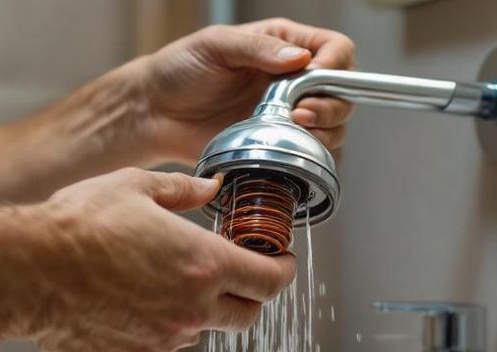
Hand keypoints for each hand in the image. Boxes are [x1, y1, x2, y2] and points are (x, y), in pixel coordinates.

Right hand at [28, 169, 295, 351]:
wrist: (24, 271)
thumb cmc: (75, 227)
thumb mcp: (134, 187)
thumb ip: (182, 191)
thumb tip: (208, 189)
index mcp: (203, 265)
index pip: (270, 280)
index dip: (281, 271)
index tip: (279, 264)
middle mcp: (191, 311)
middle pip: (245, 316)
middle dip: (246, 297)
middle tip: (232, 278)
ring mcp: (162, 345)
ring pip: (196, 333)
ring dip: (190, 312)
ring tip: (152, 283)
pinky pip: (154, 350)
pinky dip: (149, 332)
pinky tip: (121, 306)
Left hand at [138, 18, 355, 164]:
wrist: (154, 112)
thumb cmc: (179, 70)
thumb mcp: (216, 45)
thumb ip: (258, 48)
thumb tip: (300, 58)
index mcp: (285, 46)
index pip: (336, 50)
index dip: (334, 67)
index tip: (312, 82)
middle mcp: (294, 81)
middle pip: (342, 92)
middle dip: (330, 106)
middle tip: (300, 115)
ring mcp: (288, 116)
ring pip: (334, 128)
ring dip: (324, 134)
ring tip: (294, 134)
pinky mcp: (277, 147)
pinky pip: (311, 157)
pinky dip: (313, 160)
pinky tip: (293, 156)